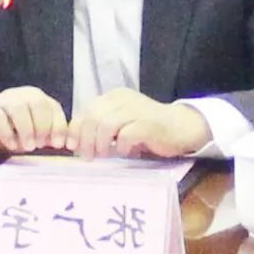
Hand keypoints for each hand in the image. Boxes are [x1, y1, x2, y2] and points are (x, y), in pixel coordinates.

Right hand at [0, 86, 67, 152]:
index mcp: (37, 97)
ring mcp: (4, 99)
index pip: (53, 107)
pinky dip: (7, 133)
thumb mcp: (33, 129)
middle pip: (38, 103)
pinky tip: (12, 146)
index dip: (59, 126)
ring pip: (19, 108)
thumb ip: (47, 133)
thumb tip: (63, 144)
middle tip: (41, 145)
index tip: (58, 145)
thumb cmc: (13, 128)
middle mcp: (22, 94)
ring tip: (29, 147)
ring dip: (27, 130)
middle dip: (43, 126)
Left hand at [66, 88, 211, 158]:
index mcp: (113, 97)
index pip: (86, 110)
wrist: (180, 127)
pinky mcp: (149, 123)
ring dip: (101, 144)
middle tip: (88, 157)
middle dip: (86, 140)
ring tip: (104, 156)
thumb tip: (76, 143)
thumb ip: (100, 127)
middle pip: (93, 117)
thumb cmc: (146, 128)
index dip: (75, 130)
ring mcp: (137, 109)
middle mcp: (123, 99)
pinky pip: (127, 135)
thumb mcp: (120, 123)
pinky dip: (122, 147)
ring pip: (106, 124)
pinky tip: (126, 153)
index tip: (72, 147)